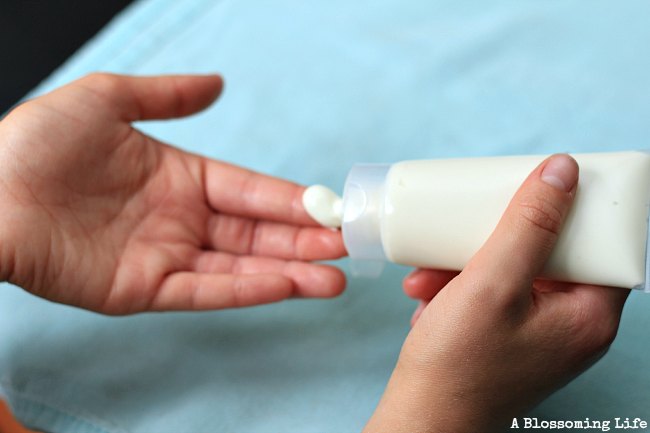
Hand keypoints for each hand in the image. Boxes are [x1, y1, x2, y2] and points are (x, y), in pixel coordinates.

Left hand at [0, 73, 345, 314]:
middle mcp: (180, 218)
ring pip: (240, 267)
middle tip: (348, 247)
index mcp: (179, 175)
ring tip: (335, 278)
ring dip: (290, 272)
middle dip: (304, 240)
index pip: (249, 190)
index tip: (330, 207)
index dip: (291, 199)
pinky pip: (206, 291)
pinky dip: (247, 290)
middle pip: (256, 233)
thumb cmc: (36, 144)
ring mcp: (165, 256)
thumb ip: (166, 96)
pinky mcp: (144, 290)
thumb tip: (217, 83)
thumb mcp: (105, 100)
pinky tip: (285, 286)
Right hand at [365, 155, 627, 432]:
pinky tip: (427, 293)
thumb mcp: (492, 284)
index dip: (574, 210)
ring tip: (427, 273)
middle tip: (468, 227)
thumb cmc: (456, 365)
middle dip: (496, 238)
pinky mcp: (505, 338)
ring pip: (511, 272)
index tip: (538, 186)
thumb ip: (529, 225)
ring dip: (466, 263)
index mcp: (587, 316)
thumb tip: (563, 170)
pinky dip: (458, 287)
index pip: (602, 245)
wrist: (420, 421)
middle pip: (549, 254)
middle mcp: (570, 326)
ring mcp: (536, 334)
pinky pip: (490, 294)